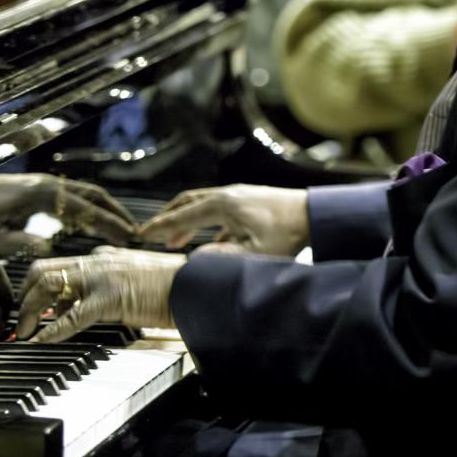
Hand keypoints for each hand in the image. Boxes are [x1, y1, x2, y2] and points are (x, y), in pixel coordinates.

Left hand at [0, 173, 137, 256]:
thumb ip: (22, 243)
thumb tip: (48, 245)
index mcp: (39, 195)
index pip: (84, 209)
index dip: (108, 223)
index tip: (128, 236)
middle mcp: (46, 185)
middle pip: (93, 195)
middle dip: (116, 213)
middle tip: (136, 233)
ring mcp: (44, 185)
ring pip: (86, 193)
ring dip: (106, 209)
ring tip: (123, 228)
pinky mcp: (39, 190)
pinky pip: (74, 196)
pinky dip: (92, 207)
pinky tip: (98, 222)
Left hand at [15, 248, 185, 342]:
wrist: (198, 286)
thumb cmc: (175, 288)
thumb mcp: (136, 282)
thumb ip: (111, 288)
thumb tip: (88, 306)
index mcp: (104, 257)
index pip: (60, 266)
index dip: (38, 287)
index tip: (31, 307)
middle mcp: (98, 261)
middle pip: (43, 271)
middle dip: (25, 297)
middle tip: (20, 322)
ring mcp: (103, 277)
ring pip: (49, 287)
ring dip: (30, 312)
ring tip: (24, 334)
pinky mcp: (110, 298)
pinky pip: (71, 317)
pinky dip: (51, 330)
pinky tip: (41, 341)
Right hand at [138, 184, 307, 257]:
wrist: (314, 215)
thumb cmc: (287, 234)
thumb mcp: (254, 253)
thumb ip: (222, 257)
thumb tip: (193, 260)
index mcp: (223, 205)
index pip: (183, 216)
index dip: (161, 227)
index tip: (142, 235)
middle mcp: (227, 196)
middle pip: (187, 203)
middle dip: (168, 219)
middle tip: (151, 233)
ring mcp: (238, 196)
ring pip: (202, 205)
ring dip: (185, 221)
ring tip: (174, 241)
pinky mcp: (248, 202)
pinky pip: (218, 211)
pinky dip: (205, 223)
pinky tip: (210, 242)